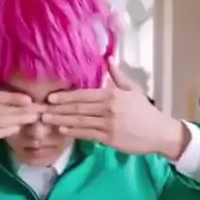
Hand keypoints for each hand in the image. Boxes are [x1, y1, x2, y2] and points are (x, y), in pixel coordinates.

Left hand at [42, 61, 188, 158]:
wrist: (159, 132)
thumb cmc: (145, 111)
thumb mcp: (134, 90)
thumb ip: (118, 76)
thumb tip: (108, 60)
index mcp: (112, 95)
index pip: (84, 94)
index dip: (65, 96)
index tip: (50, 97)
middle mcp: (108, 108)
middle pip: (78, 108)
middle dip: (58, 109)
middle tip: (41, 109)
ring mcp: (108, 124)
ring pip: (80, 121)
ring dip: (61, 120)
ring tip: (46, 120)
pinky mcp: (109, 138)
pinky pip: (88, 134)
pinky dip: (74, 132)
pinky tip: (63, 130)